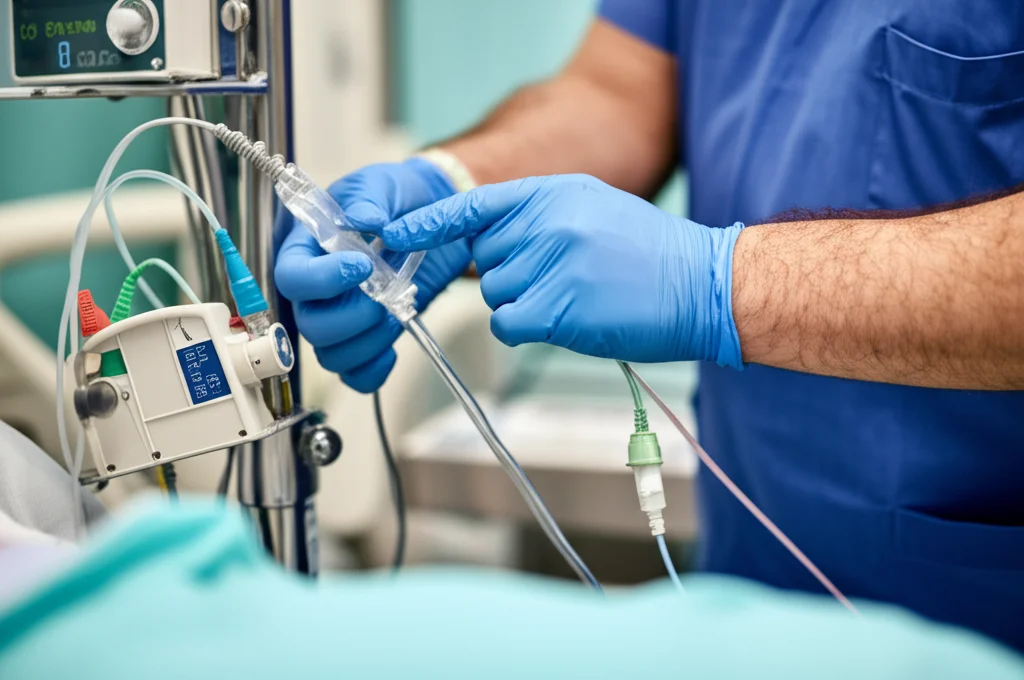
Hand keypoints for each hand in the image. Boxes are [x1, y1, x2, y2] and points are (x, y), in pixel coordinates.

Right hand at [275, 159, 470, 391]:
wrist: (430, 212)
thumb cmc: (394, 197)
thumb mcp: (380, 185)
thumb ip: (368, 199)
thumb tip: (362, 218)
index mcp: (306, 249)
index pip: (291, 277)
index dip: (321, 280)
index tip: (362, 265)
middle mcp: (317, 290)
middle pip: (308, 325)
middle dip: (350, 317)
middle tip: (385, 293)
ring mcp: (339, 317)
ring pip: (331, 354)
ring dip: (368, 342)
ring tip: (396, 312)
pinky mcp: (366, 338)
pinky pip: (355, 374)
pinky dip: (373, 370)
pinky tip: (394, 348)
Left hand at [377, 174, 744, 366]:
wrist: (704, 284)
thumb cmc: (649, 254)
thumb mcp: (592, 209)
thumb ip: (538, 219)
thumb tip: (488, 245)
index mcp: (552, 192)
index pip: (474, 203)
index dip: (430, 222)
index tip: (396, 235)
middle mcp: (546, 222)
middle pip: (485, 260)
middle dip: (512, 276)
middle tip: (562, 279)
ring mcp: (551, 264)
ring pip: (496, 295)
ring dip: (525, 304)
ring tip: (577, 298)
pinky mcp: (557, 308)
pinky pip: (508, 324)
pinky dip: (528, 328)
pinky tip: (568, 320)